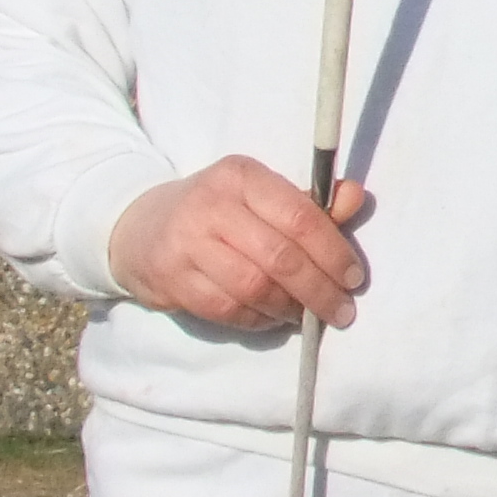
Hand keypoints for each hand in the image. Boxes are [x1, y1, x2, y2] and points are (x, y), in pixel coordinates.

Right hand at [106, 159, 371, 333]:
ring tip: (305, 315)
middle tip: (341, 310)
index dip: (333, 251)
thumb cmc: (218, 211)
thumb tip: (356, 198)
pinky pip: (226, 309)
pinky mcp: (170, 279)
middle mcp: (212, 206)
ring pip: (253, 287)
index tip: (355, 278)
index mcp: (242, 176)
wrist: (140, 227)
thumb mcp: (260, 195)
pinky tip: (272, 318)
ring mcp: (186, 244)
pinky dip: (258, 320)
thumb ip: (310, 203)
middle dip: (318, 290)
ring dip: (288, 308)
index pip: (299, 216)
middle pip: (278, 257)